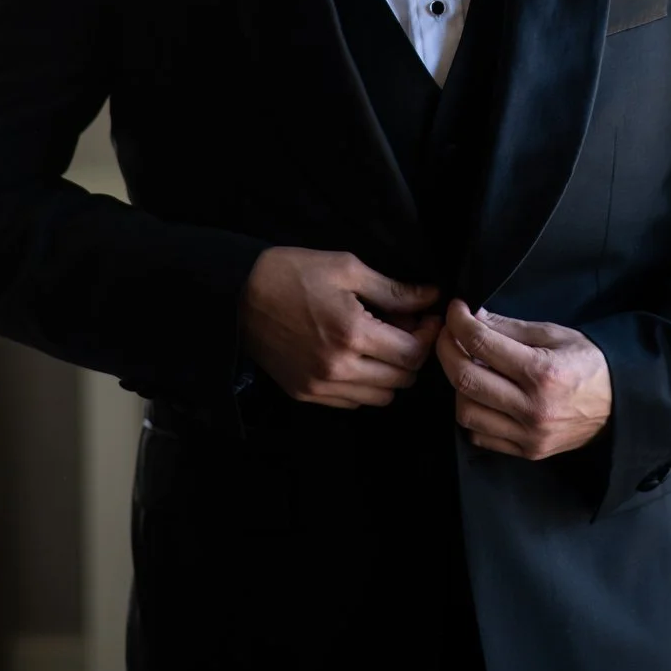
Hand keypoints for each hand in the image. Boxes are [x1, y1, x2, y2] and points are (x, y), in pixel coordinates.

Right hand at [239, 247, 442, 408]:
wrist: (239, 295)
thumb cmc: (293, 274)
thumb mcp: (347, 268)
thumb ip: (393, 289)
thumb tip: (431, 297)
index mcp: (352, 333)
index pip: (412, 353)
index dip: (427, 335)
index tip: (426, 317)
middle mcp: (339, 368)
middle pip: (402, 379)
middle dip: (412, 353)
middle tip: (405, 326)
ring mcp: (320, 386)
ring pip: (381, 397)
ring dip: (390, 373)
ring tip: (381, 343)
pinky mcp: (305, 394)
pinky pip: (353, 402)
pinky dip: (365, 385)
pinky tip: (357, 357)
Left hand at [435, 299, 612, 458]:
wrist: (620, 404)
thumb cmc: (587, 362)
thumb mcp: (553, 334)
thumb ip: (509, 328)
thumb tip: (472, 317)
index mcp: (542, 372)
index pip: (482, 344)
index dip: (458, 322)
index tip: (455, 310)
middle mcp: (532, 408)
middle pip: (465, 379)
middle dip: (446, 349)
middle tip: (448, 334)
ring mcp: (528, 435)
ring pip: (466, 412)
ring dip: (457, 384)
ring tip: (466, 365)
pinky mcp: (527, 452)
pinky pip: (480, 436)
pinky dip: (472, 412)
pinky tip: (481, 394)